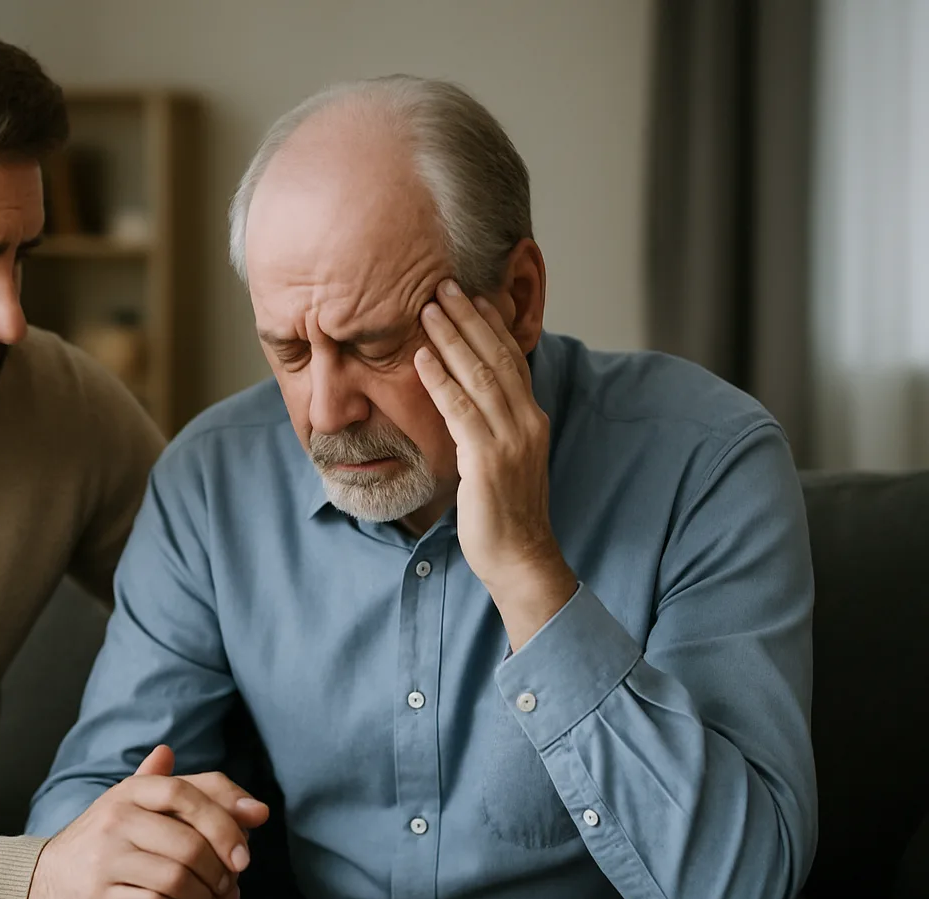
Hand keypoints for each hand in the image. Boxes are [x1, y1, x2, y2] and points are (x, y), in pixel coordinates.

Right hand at [26, 745, 267, 898]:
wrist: (49, 876)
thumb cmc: (112, 841)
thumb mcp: (145, 808)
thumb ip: (200, 798)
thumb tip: (259, 810)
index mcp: (132, 790)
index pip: (187, 792)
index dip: (223, 821)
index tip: (244, 854)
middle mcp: (117, 816)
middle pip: (188, 843)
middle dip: (217, 871)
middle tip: (226, 887)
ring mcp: (105, 855)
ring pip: (175, 878)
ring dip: (201, 898)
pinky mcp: (97, 893)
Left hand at [415, 280, 576, 648]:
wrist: (520, 558)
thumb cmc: (506, 513)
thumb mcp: (504, 460)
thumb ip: (492, 427)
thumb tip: (472, 402)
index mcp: (532, 419)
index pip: (512, 359)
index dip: (490, 325)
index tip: (469, 295)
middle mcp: (527, 422)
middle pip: (497, 356)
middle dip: (469, 318)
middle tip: (443, 285)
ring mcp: (510, 440)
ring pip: (480, 375)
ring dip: (451, 338)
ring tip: (428, 308)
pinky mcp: (488, 460)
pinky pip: (461, 411)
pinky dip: (441, 381)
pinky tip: (422, 359)